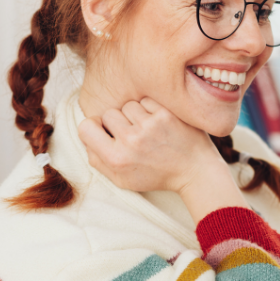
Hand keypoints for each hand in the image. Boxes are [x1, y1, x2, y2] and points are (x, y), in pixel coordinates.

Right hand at [78, 97, 246, 222]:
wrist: (195, 171)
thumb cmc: (157, 175)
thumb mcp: (123, 180)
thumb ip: (98, 161)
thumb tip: (87, 138)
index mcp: (116, 158)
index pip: (85, 127)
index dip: (94, 128)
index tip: (105, 132)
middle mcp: (131, 141)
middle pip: (108, 113)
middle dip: (118, 122)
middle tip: (133, 135)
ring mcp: (149, 125)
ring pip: (127, 105)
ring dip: (135, 114)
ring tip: (148, 130)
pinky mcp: (166, 114)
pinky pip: (146, 100)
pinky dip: (151, 109)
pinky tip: (160, 123)